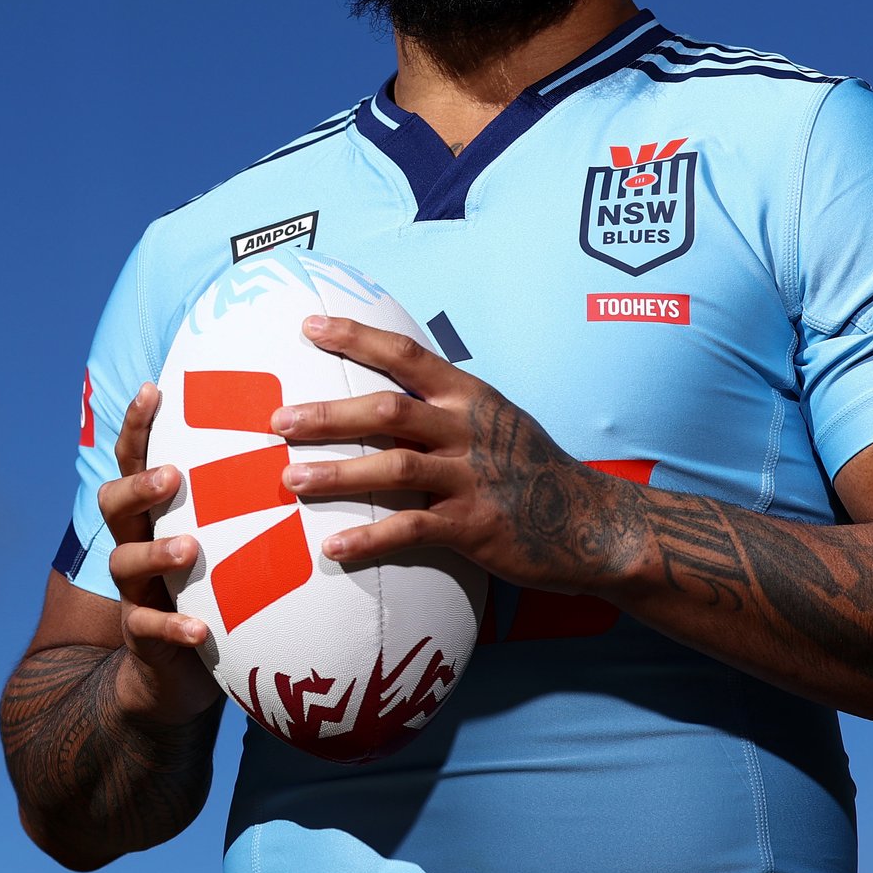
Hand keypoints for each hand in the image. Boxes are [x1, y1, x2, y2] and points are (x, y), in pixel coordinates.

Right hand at [96, 382, 225, 725]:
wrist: (177, 675)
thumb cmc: (217, 588)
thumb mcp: (226, 537)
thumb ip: (247, 496)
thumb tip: (307, 436)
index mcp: (155, 513)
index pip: (136, 457)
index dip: (137, 424)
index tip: (154, 389)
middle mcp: (135, 544)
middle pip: (113, 501)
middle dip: (139, 485)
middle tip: (173, 476)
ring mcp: (135, 592)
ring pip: (123, 563)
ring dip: (155, 552)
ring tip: (189, 549)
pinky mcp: (143, 638)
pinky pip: (147, 629)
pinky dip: (173, 628)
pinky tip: (201, 630)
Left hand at [270, 315, 641, 593]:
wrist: (593, 523)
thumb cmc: (531, 470)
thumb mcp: (494, 421)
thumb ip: (443, 407)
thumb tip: (383, 395)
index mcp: (469, 396)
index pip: (405, 355)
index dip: (356, 337)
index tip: (309, 325)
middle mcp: (468, 430)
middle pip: (387, 411)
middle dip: (329, 415)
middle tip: (279, 421)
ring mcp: (472, 478)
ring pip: (393, 468)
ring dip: (337, 475)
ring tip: (291, 480)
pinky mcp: (475, 526)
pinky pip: (411, 530)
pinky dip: (368, 539)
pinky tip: (333, 548)